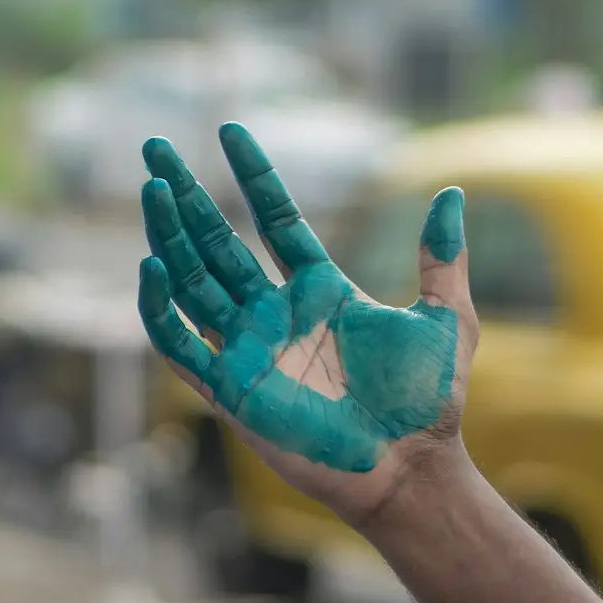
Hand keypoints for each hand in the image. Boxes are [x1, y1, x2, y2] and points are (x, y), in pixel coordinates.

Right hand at [136, 124, 478, 527]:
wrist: (411, 471)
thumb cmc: (428, 405)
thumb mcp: (445, 319)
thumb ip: (442, 258)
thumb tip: (452, 192)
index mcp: (320, 290)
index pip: (275, 218)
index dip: (253, 175)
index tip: (230, 131)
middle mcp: (276, 312)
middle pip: (218, 240)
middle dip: (185, 193)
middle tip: (154, 147)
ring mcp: (249, 347)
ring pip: (192, 280)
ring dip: (168, 234)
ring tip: (151, 188)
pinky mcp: (231, 387)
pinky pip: (182, 342)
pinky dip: (160, 307)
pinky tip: (150, 265)